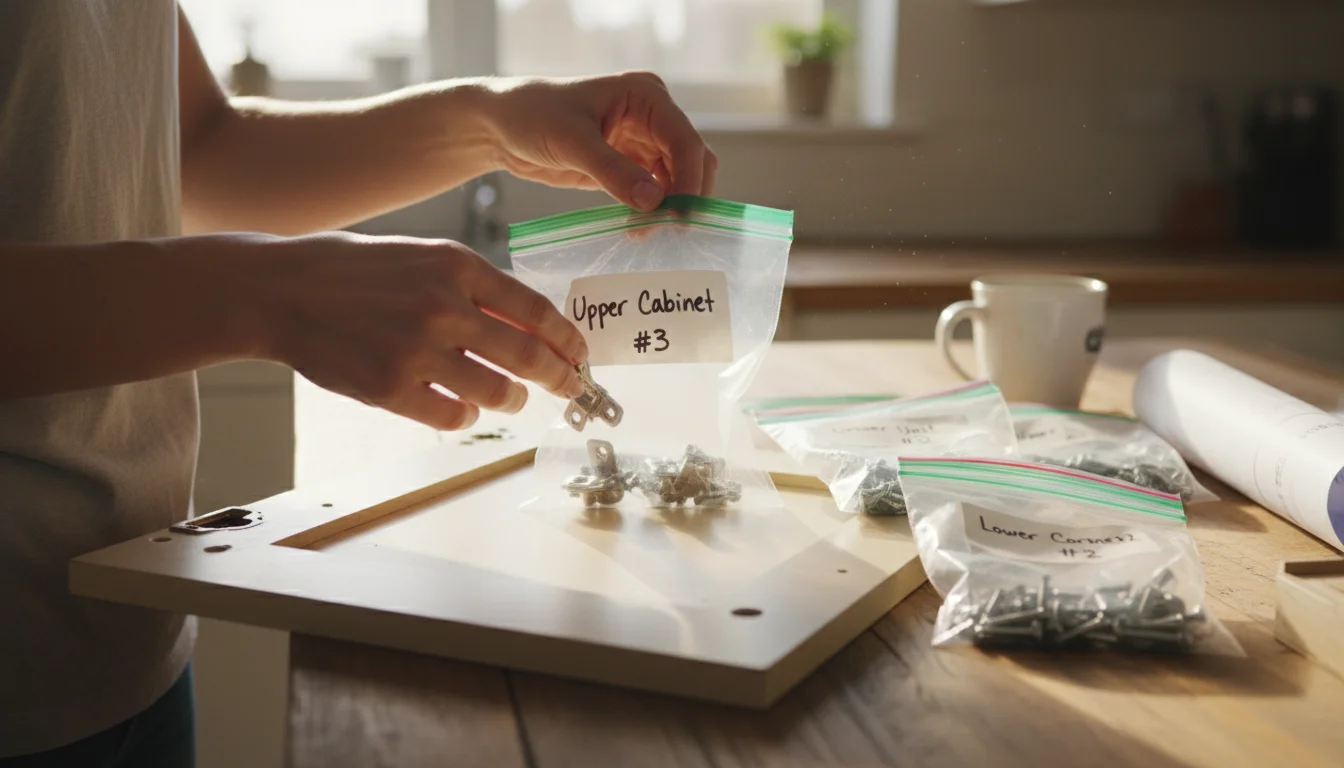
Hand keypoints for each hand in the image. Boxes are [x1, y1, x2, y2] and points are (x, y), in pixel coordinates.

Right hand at [243, 231, 586, 429]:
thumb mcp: (422, 257)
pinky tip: (462, 406)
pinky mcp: (390, 387)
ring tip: (508, 397)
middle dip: (559, 379)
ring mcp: (416, 349)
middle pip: (528, 357)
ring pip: (497, 392)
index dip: (567, 339)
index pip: (535, 310)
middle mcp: (443, 306)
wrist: (279, 289)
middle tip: (569, 389)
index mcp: (457, 266)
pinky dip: (467, 415)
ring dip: (511, 400)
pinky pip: (454, 416)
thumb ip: (476, 288)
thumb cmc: (355, 270)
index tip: (579, 355)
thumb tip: (534, 327)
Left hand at [480, 73, 716, 210]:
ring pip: (676, 178)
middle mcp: (652, 116)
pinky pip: (655, 190)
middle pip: (691, 159)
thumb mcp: (572, 142)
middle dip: (684, 195)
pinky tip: (638, 228)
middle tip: (669, 231)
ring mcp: (642, 140)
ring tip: (645, 233)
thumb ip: (613, 171)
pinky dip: (652, 210)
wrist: (501, 126)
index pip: (684, 140)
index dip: (689, 179)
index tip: (680, 216)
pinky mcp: (628, 163)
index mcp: (646, 96)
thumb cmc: (532, 116)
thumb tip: (654, 202)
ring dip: (668, 207)